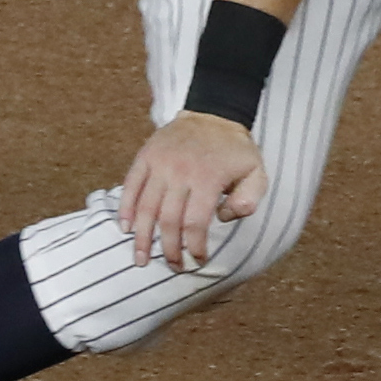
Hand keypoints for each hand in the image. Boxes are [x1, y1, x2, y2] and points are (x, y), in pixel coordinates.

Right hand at [118, 112, 268, 270]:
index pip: (195, 223)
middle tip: (173, 265)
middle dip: (169, 249)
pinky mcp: (146, 157)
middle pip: (169, 220)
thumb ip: (249, 198)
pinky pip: (130, 186)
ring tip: (140, 259)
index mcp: (208, 178)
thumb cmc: (235, 150)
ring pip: (145, 207)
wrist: (213, 114)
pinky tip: (125, 228)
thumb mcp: (256, 171)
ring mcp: (160, 164)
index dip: (195, 246)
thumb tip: (224, 218)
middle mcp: (180, 172)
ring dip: (142, 237)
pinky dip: (124, 209)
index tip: (198, 260)